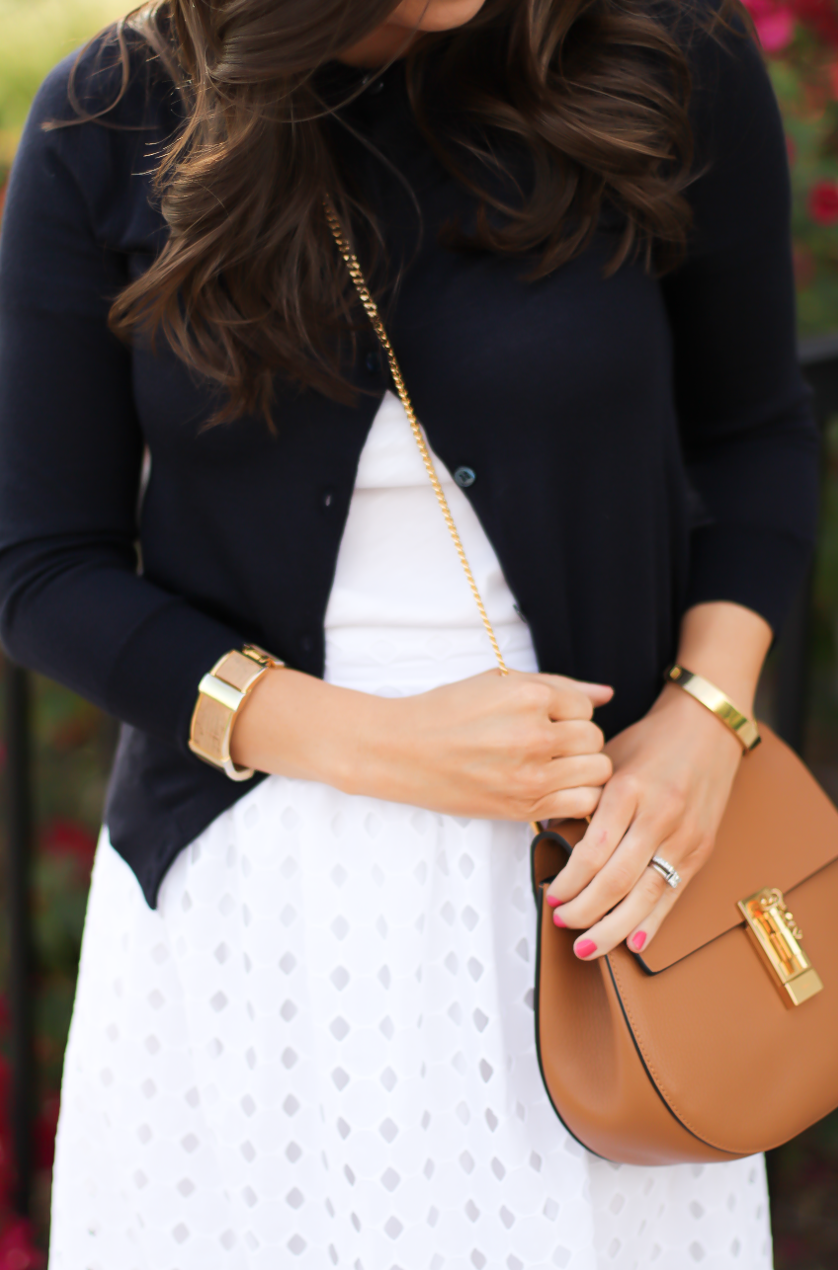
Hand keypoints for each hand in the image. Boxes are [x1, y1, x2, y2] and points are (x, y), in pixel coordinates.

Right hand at [232, 664, 612, 820]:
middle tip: (548, 744)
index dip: (569, 713)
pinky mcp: (524, 806)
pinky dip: (576, 796)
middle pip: (595, 739)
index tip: (545, 719)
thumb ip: (559, 686)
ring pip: (598, 771)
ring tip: (553, 766)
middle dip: (578, 740)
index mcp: (529, 696)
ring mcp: (532, 774)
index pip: (585, 707)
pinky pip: (583, 802)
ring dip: (582, 768)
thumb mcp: (499, 683)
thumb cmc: (447, 712)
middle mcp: (535, 734)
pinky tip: (551, 787)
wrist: (402, 751)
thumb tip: (607, 694)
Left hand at [544, 683, 743, 958]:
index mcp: (630, 789)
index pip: (594, 851)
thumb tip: (551, 831)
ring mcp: (685, 835)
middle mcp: (660, 815)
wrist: (709, 724)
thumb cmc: (652, 740)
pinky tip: (632, 942)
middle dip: (585, 910)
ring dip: (613, 927)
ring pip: (646, 895)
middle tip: (562, 922)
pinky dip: (652, 922)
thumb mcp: (609, 759)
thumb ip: (585, 797)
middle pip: (617, 880)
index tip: (552, 896)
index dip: (570, 882)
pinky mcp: (702, 848)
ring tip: (587, 946)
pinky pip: (674, 894)